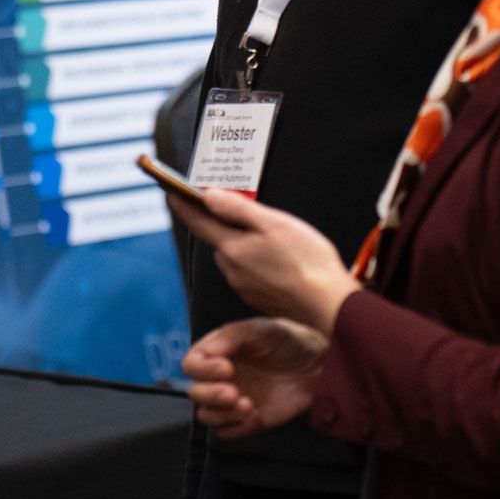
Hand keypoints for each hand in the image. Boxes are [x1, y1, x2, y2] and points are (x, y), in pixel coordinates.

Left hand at [166, 189, 358, 334]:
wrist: (327, 306)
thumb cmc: (307, 263)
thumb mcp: (274, 224)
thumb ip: (238, 210)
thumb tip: (209, 197)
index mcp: (232, 248)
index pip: (199, 222)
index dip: (184, 205)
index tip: (172, 192)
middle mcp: (231, 269)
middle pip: (220, 239)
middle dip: (227, 225)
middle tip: (250, 213)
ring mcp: (244, 286)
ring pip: (237, 256)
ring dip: (246, 245)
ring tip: (277, 239)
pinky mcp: (258, 298)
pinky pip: (249, 272)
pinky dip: (258, 262)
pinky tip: (282, 261)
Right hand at [182, 318, 328, 439]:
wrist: (320, 365)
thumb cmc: (292, 341)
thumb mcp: (261, 328)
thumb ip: (230, 336)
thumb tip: (208, 354)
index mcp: (220, 352)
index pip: (192, 364)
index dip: (203, 369)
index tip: (225, 368)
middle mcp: (222, 377)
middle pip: (195, 393)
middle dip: (211, 394)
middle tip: (233, 392)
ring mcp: (235, 401)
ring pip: (207, 415)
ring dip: (223, 414)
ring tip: (248, 405)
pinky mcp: (249, 421)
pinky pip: (227, 434)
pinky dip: (236, 428)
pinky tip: (255, 416)